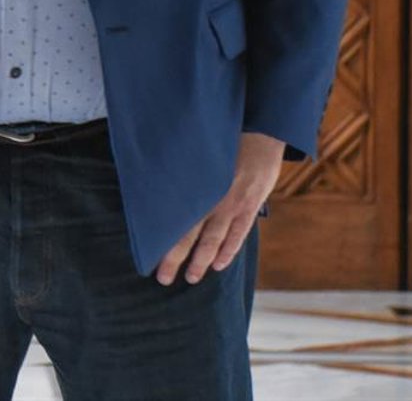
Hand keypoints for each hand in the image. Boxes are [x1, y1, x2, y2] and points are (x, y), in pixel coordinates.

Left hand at [155, 132, 283, 285]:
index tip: (149, 255)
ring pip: (215, 240)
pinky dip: (229, 251)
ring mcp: (235, 204)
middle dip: (177, 258)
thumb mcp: (200, 154)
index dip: (164, 239)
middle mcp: (214, 198)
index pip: (176, 219)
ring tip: (191, 277)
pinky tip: (219, 264)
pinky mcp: (251, 207)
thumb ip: (185, 174)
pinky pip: (239, 234)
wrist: (262, 133)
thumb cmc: (225, 141)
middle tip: (164, 278)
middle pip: (191, 234)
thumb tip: (158, 186)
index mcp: (197, 185)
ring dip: (202, 261)